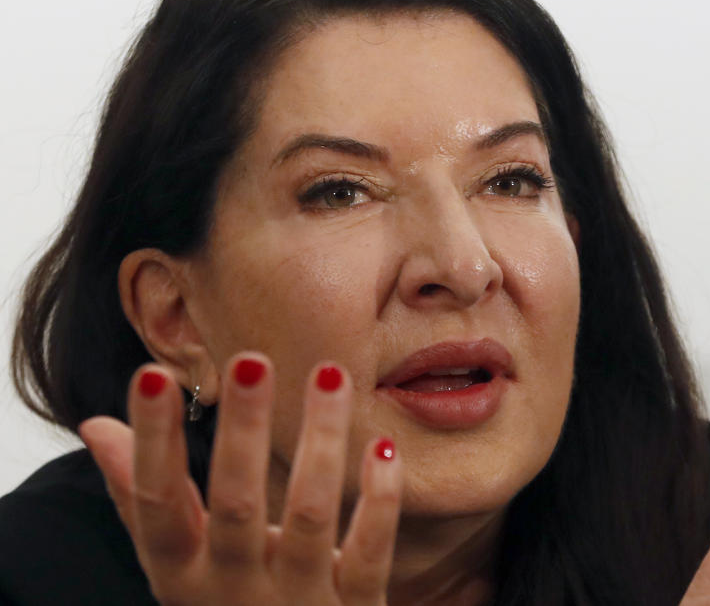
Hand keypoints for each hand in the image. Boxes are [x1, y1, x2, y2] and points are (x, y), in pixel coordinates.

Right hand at [78, 353, 402, 605]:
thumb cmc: (228, 602)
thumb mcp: (179, 561)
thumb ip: (141, 496)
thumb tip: (95, 424)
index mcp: (182, 573)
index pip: (156, 502)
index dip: (152, 441)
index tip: (151, 373)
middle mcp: (234, 590)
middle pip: (235, 505)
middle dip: (242, 432)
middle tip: (250, 361)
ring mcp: (297, 603)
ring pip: (309, 516)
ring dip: (320, 441)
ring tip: (329, 373)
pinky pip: (368, 552)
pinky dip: (378, 501)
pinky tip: (380, 446)